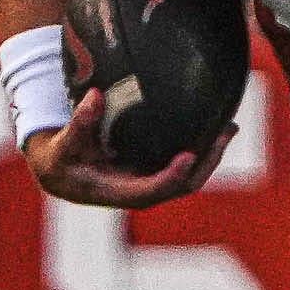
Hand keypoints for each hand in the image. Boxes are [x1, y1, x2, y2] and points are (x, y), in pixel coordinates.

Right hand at [24, 88, 233, 209]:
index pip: (152, 190)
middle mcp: (141, 191)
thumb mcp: (62, 144)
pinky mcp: (154, 173)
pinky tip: (214, 126)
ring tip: (229, 126)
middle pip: (183, 185)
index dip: (171, 176)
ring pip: (189, 177)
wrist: (62, 174)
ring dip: (211, 154)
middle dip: (207, 161)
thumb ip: (79, 123)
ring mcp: (151, 183)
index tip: (189, 156)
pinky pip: (185, 166)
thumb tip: (95, 96)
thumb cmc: (61, 160)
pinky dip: (201, 148)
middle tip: (225, 132)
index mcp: (119, 192)